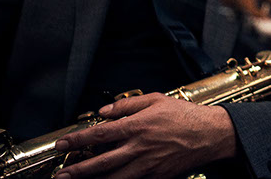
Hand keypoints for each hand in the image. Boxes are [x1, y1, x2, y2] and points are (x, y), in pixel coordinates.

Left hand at [52, 93, 235, 178]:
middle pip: (100, 162)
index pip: (100, 134)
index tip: (62, 143)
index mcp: (138, 126)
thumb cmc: (185, 116)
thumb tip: (104, 111)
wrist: (210, 135)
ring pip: (112, 178)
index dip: (77, 139)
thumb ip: (128, 105)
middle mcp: (139, 147)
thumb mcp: (157, 100)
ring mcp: (147, 165)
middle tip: (61, 174)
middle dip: (77, 169)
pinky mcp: (156, 177)